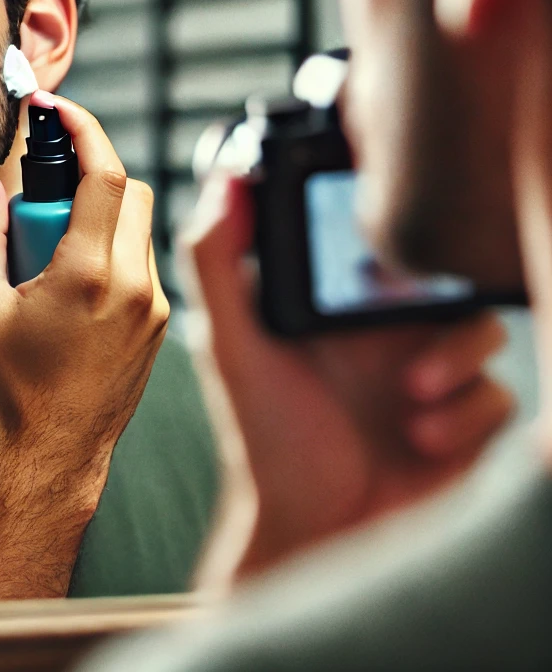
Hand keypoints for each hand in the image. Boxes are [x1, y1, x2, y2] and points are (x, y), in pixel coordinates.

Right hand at [0, 90, 167, 486]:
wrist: (54, 456)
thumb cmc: (12, 389)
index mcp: (87, 274)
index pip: (103, 173)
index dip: (82, 128)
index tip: (57, 110)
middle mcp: (133, 284)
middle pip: (128, 189)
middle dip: (88, 172)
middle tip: (43, 198)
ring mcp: (154, 306)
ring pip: (139, 224)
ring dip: (100, 213)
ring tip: (53, 253)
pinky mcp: (160, 324)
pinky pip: (142, 260)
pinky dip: (113, 248)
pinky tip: (75, 282)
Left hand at [182, 174, 513, 585]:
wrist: (313, 534)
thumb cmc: (264, 440)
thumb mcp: (232, 345)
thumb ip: (218, 262)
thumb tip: (224, 181)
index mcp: (335, 306)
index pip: (375, 241)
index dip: (386, 226)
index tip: (386, 222)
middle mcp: (384, 334)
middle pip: (440, 275)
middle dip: (435, 289)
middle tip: (407, 312)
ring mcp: (428, 374)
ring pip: (479, 328)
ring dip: (455, 357)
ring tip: (412, 394)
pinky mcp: (464, 420)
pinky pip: (498, 393)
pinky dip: (467, 412)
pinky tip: (423, 438)